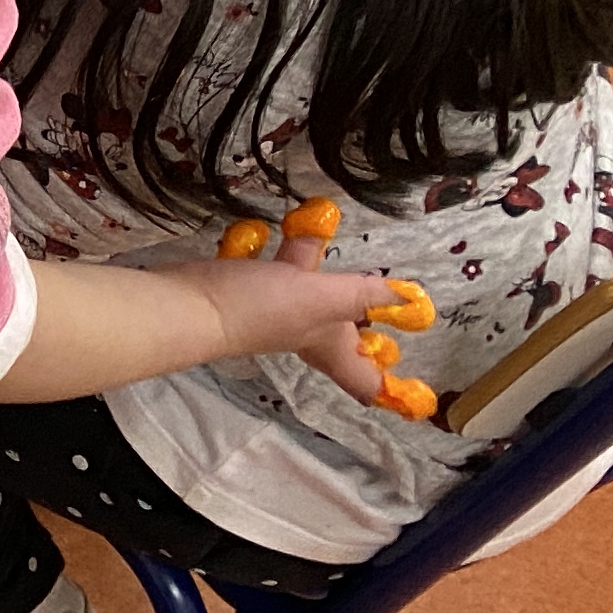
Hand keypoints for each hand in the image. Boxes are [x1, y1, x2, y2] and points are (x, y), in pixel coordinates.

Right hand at [195, 207, 401, 407]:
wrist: (190, 302)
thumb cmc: (262, 308)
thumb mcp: (321, 298)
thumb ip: (364, 295)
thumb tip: (409, 299)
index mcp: (331, 348)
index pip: (369, 384)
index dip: (395, 389)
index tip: (421, 382)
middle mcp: (308, 333)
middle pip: (346, 330)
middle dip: (363, 305)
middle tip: (383, 284)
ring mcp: (277, 310)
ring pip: (311, 287)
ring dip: (317, 258)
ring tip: (321, 223)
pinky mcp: (249, 287)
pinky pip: (276, 268)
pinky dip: (279, 247)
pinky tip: (280, 224)